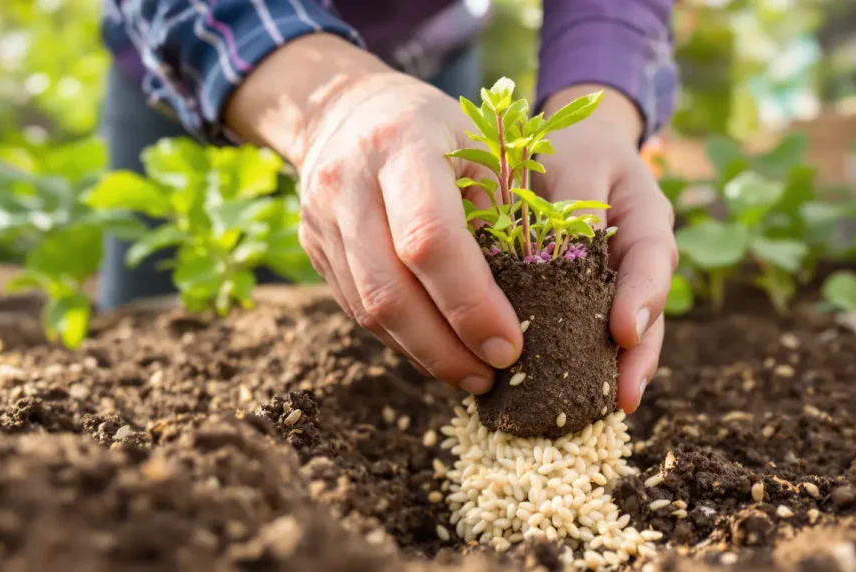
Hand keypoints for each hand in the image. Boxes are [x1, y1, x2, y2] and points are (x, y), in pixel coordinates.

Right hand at [226, 34, 522, 392]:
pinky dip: (400, 339)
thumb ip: (504, 210)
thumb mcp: (482, 145)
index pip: (430, 239)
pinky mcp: (313, 249)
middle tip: (492, 376)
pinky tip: (438, 352)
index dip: (471, 303)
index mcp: (401, 143)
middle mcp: (348, 182)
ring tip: (472, 376)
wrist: (345, 110)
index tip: (510, 345)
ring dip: (423, 354)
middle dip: (445, 346)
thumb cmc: (438, 130)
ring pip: (368, 309)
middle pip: (390, 289)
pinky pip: (356, 309)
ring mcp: (321, 219)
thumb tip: (542, 299)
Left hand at [535, 85, 677, 413]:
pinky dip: (583, 361)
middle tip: (623, 396)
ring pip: (626, 333)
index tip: (624, 332)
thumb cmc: (574, 148)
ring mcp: (620, 283)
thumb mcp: (577, 162)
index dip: (642, 298)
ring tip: (604, 409)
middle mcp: (641, 259)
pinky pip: (592, 333)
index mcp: (647, 219)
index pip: (651, 260)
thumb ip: (577, 207)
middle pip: (648, 313)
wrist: (571, 146)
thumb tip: (566, 257)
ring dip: (615, 371)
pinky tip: (564, 393)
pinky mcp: (591, 300)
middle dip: (638, 356)